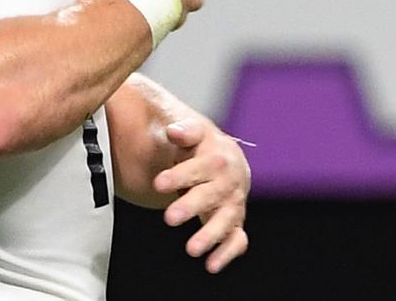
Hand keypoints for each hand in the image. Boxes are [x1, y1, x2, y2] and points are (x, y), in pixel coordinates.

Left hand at [152, 119, 250, 272]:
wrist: (225, 160)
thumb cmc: (201, 147)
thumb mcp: (193, 133)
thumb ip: (184, 131)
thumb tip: (174, 130)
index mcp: (218, 157)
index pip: (201, 167)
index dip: (179, 176)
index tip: (158, 184)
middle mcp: (229, 182)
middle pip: (212, 195)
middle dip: (191, 207)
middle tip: (169, 217)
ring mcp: (234, 203)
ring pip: (226, 220)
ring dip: (210, 235)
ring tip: (191, 249)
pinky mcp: (235, 222)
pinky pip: (237, 240)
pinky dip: (227, 253)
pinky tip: (211, 265)